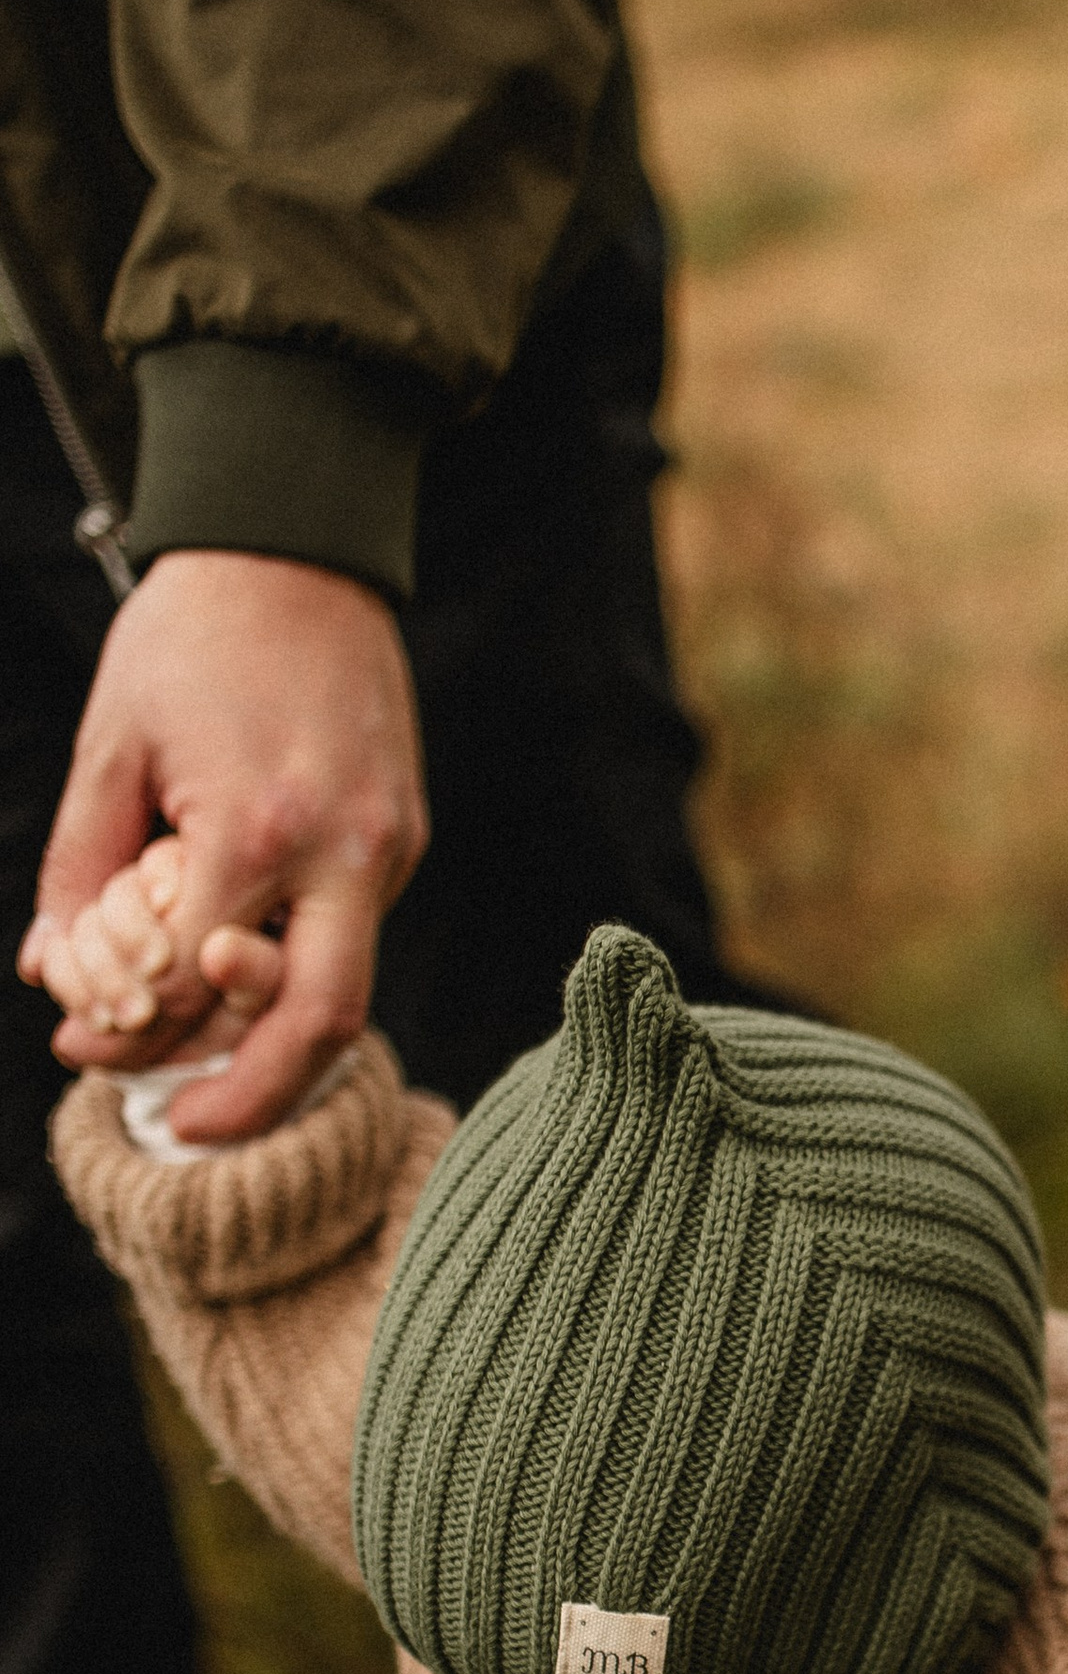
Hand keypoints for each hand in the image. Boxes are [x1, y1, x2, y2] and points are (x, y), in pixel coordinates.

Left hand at [17, 550, 425, 1141]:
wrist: (299, 547)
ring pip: (346, 991)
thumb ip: (82, 873)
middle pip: (315, 1027)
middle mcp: (345, 851)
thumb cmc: (188, 639)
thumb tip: (56, 976)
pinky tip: (236, 967)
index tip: (80, 1048)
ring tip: (206, 1061)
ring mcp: (391, 847)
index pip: (194, 983)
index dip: (130, 1030)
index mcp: (258, 827)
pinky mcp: (406, 836)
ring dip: (275, 1044)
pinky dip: (294, 970)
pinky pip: (354, 934)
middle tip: (186, 1126)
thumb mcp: (108, 751)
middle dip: (249, 1099)